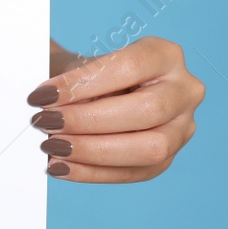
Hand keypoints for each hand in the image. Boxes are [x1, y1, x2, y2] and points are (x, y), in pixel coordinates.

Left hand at [24, 36, 203, 182]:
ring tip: (52, 146)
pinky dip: (92, 172)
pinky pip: (135, 173)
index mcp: (165, 55)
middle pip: (148, 110)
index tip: (43, 95)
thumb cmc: (85, 76)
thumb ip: (65, 79)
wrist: (94, 94)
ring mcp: (182, 128)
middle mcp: (185, 90)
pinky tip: (61, 166)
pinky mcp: (166, 159)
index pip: (130, 66)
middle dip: (90, 120)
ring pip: (150, 148)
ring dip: (94, 151)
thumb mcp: (77, 65)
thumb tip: (42, 101)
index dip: (84, 82)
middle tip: (45, 122)